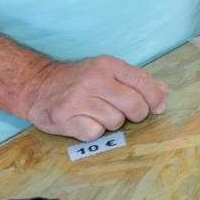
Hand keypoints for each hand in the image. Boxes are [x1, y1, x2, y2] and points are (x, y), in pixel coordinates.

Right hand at [22, 56, 167, 141]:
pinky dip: (94, 131)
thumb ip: (134, 80)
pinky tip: (85, 122)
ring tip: (99, 114)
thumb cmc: (77, 80)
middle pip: (133, 105)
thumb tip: (163, 92)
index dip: (155, 98)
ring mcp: (78, 100)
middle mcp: (93, 80)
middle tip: (130, 115)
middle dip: (138, 114)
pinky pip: (95, 133)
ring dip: (112, 122)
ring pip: (116, 121)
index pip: (142, 82)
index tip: (158, 107)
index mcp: (107, 65)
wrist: (37, 85)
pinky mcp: (66, 119)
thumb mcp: (106, 71)